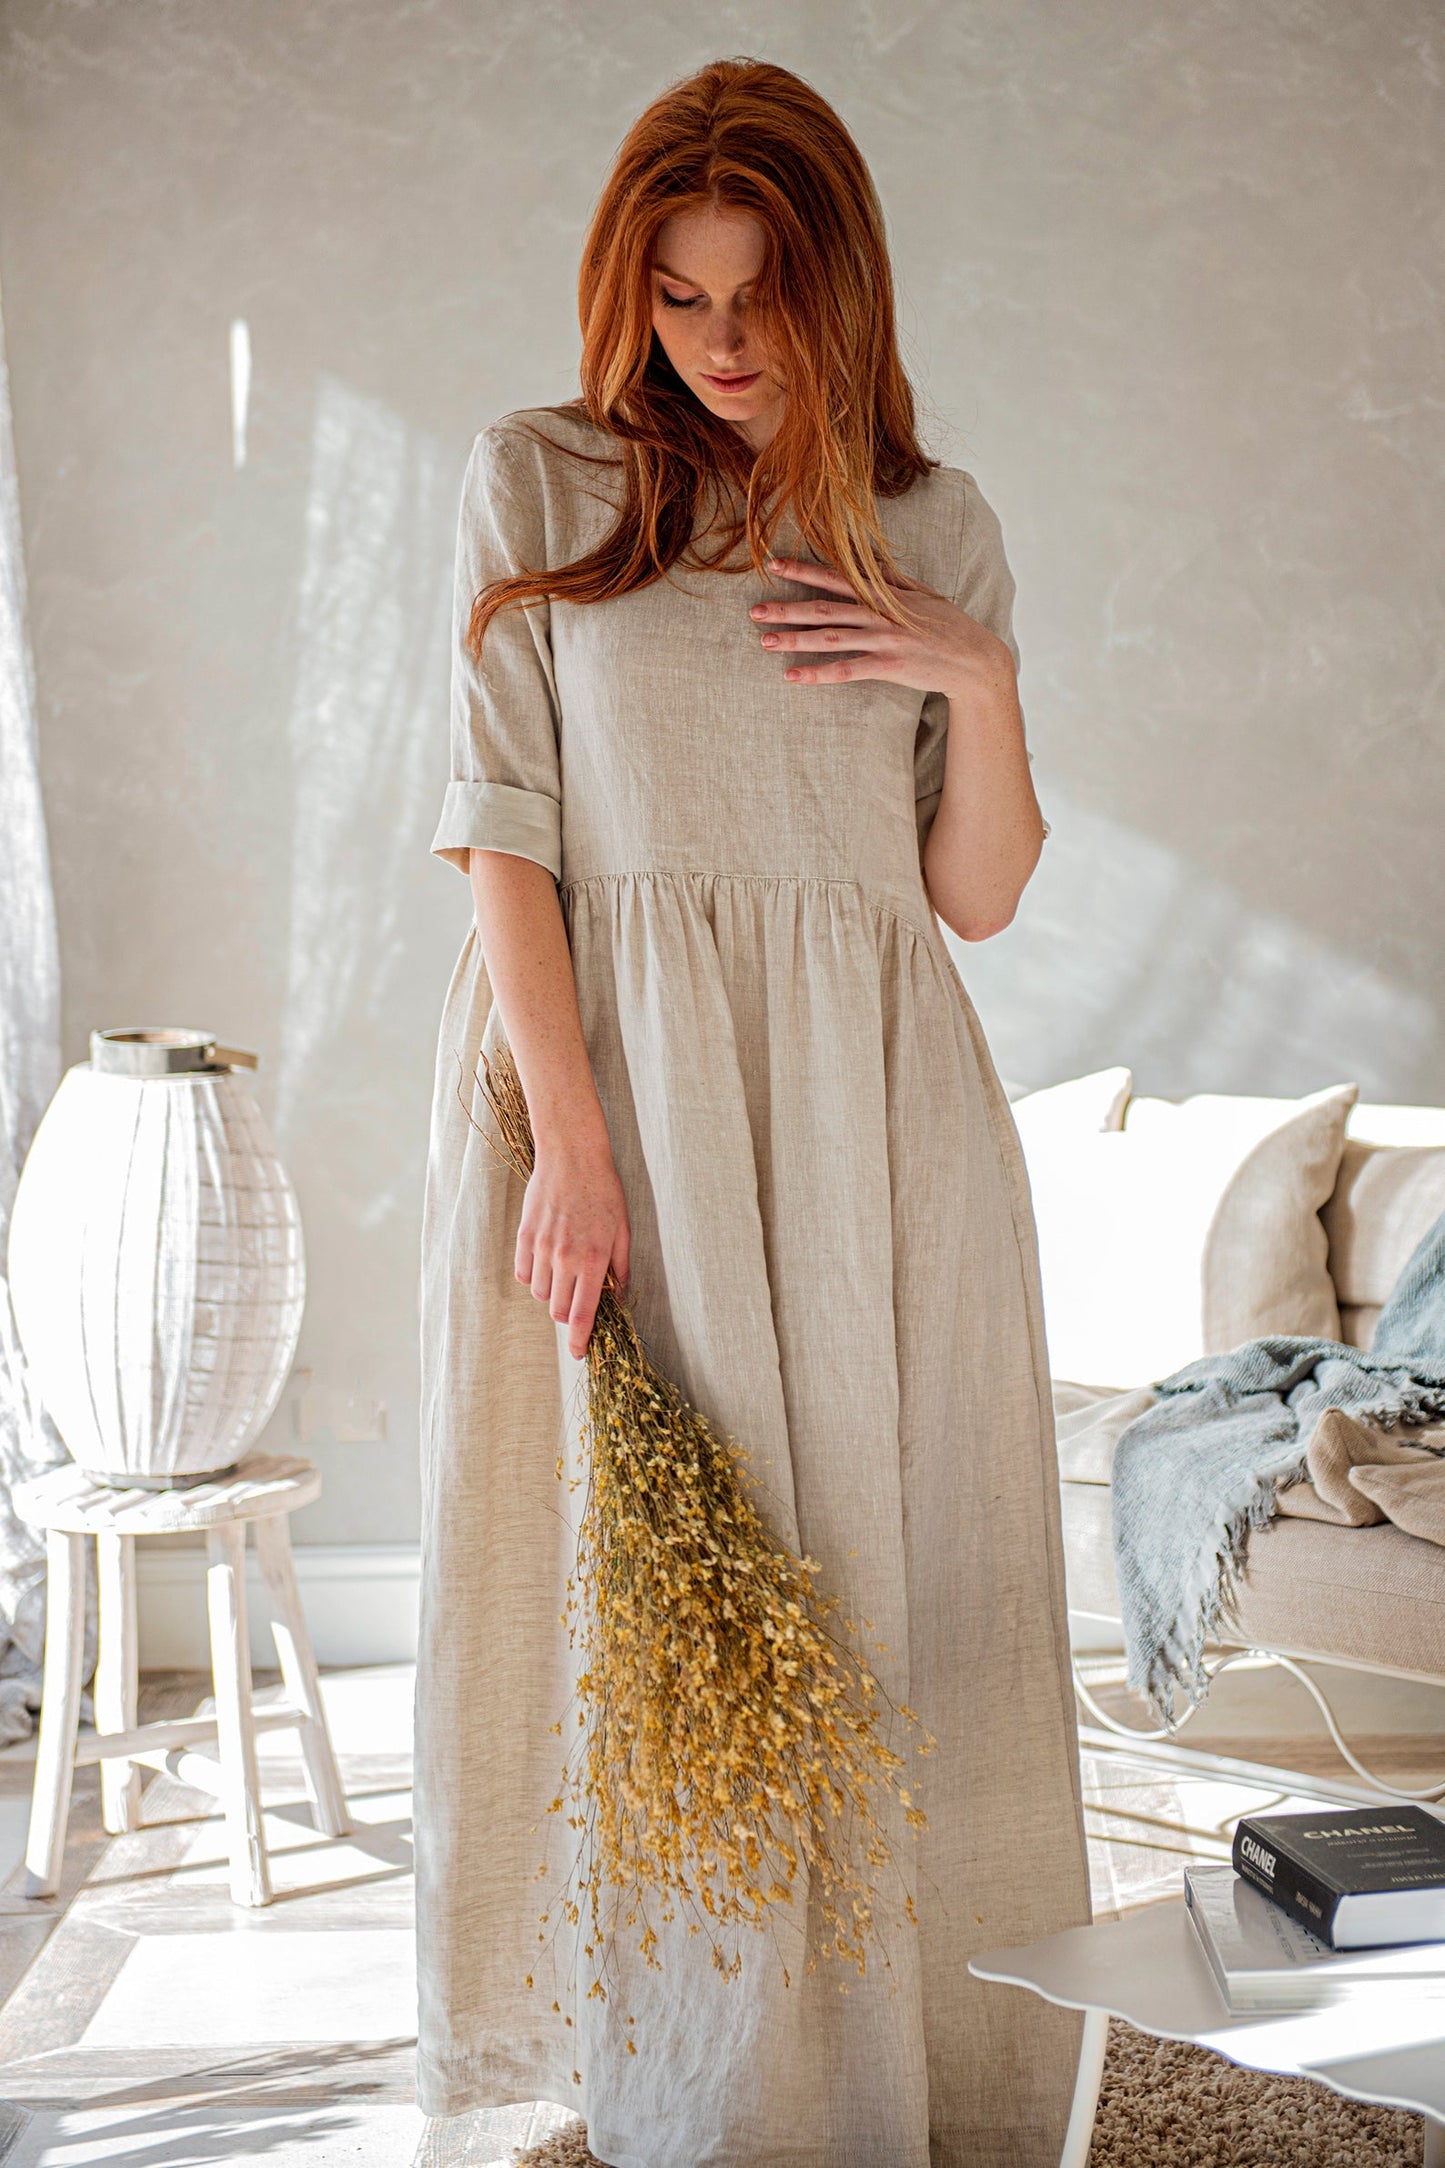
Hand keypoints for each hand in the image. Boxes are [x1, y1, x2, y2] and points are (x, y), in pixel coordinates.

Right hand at [515, 1139, 630, 1360]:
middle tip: (580, 1298)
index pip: (583, 1316)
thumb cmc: (604, 1190)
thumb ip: (621, 1268)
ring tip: (566, 1271)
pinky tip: (548, 1262)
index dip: (580, 1341)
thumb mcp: (624, 1229)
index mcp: (594, 1260)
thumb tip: (618, 1297)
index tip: (580, 1353)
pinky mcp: (524, 1237)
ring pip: (542, 1295)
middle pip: (560, 1312)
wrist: (572, 1155)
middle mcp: (565, 1259)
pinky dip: (536, 1277)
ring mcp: (541, 1248)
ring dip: (554, 1293)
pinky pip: (525, 1275)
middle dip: (570, 1315)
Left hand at [749, 554, 1012, 704]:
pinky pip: (847, 670)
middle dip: (787, 608)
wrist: (975, 658)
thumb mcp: (921, 594)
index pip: (836, 577)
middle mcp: (880, 613)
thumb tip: (868, 561)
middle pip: (824, 607)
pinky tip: (793, 677)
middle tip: (754, 611)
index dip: (803, 570)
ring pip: (830, 637)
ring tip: (765, 642)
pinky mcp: (889, 665)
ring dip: (795, 639)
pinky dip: (818, 673)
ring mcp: (885, 639)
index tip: (772, 564)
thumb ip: (892, 580)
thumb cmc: (948, 626)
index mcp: (884, 593)